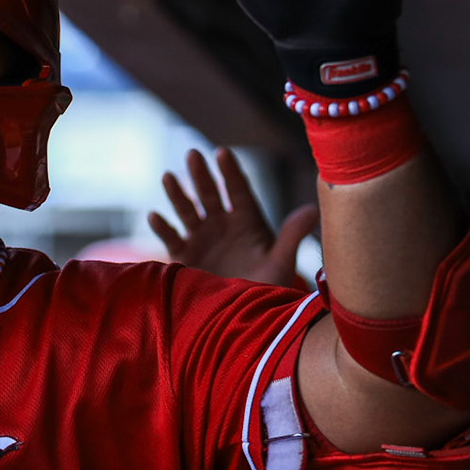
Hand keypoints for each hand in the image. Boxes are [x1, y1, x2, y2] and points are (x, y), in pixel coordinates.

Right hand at [147, 148, 317, 287]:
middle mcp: (222, 224)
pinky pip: (171, 238)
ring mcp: (202, 238)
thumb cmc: (267, 287)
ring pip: (187, 211)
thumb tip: (314, 209)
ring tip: (168, 177)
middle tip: (193, 154)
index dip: (230, 172)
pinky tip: (155, 216)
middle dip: (201, 174)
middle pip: (210, 193)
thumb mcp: (281, 261)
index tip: (222, 153)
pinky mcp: (185, 256)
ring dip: (178, 194)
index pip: (238, 190)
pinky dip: (163, 227)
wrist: (244, 316)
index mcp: (247, 220)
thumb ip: (292, 235)